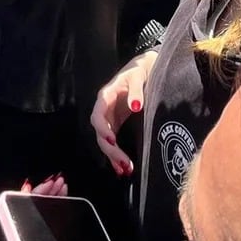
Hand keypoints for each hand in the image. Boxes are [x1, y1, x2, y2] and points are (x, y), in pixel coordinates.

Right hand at [90, 50, 156, 173]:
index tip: (112, 140)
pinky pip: (112, 143)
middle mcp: (104, 110)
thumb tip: (135, 106)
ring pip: (105, 141)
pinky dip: (116, 156)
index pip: (97, 116)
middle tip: (124, 163)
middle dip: (110, 149)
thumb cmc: (138, 71)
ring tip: (125, 170)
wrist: (143, 70)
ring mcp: (109, 119)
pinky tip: (122, 169)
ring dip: (113, 156)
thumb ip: (136, 90)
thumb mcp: (137, 76)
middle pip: (100, 133)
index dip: (102, 129)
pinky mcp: (116, 125)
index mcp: (105, 96)